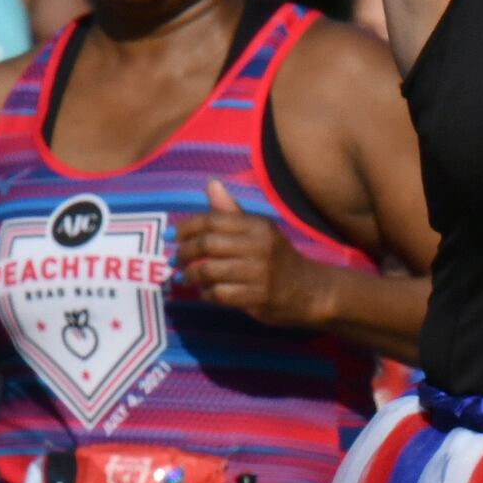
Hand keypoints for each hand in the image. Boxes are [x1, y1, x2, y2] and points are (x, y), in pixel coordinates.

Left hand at [176, 181, 319, 326]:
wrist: (310, 290)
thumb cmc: (278, 257)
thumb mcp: (259, 230)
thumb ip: (231, 211)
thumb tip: (211, 184)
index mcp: (257, 226)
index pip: (213, 220)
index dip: (187, 227)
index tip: (172, 235)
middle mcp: (259, 246)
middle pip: (207, 244)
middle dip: (184, 252)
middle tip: (174, 259)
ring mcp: (259, 273)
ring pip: (209, 271)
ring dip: (190, 275)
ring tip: (184, 277)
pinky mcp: (258, 298)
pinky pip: (219, 294)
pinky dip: (205, 294)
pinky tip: (204, 292)